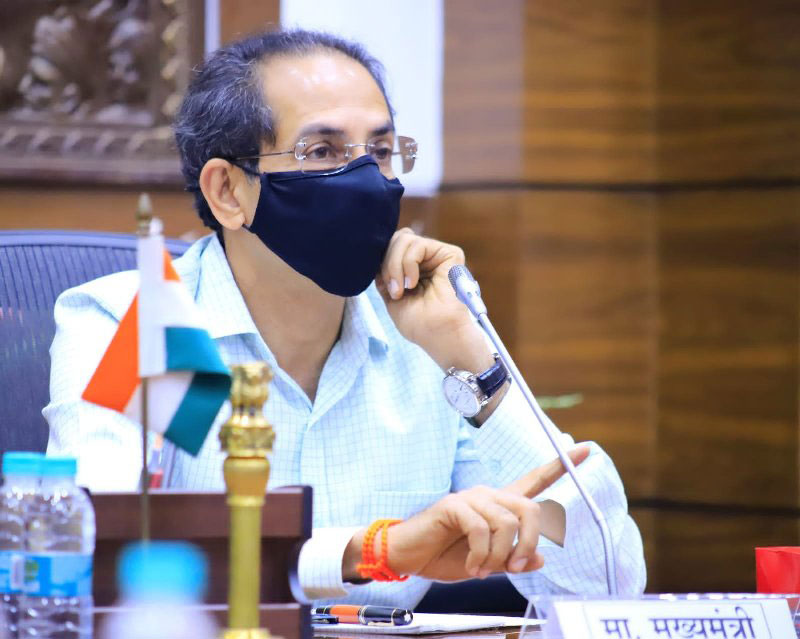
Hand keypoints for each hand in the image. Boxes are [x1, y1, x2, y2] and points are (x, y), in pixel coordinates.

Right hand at [343, 445, 590, 582]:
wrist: (409, 555)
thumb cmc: (446, 555)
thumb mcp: (488, 564)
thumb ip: (514, 560)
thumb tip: (540, 558)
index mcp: (501, 506)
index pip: (536, 480)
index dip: (562, 464)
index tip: (586, 448)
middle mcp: (490, 495)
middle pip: (531, 508)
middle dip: (530, 542)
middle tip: (514, 566)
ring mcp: (472, 498)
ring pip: (508, 523)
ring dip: (499, 555)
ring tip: (482, 569)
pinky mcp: (455, 506)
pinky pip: (482, 530)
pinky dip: (480, 555)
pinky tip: (471, 566)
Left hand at [376, 229, 489, 371]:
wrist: (438, 335)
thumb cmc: (418, 323)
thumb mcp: (391, 294)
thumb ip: (385, 272)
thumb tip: (378, 252)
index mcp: (414, 267)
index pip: (391, 246)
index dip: (381, 261)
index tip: (384, 287)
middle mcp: (426, 258)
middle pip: (396, 239)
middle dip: (387, 263)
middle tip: (393, 290)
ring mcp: (437, 255)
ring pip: (404, 239)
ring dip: (395, 266)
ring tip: (402, 289)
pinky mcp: (450, 254)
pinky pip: (418, 244)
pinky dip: (408, 263)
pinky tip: (412, 283)